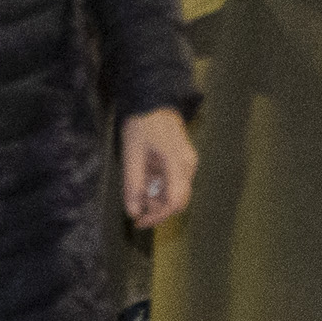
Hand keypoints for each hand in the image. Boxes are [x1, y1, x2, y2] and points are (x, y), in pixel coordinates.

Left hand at [118, 108, 195, 227]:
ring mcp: (188, 162)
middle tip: (135, 201)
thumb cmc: (142, 124)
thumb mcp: (132, 156)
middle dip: (155, 207)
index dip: (156, 217)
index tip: (138, 221)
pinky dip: (159, 184)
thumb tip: (134, 212)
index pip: (174, 203)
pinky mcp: (184, 159)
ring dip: (156, 195)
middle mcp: (188, 166)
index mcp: (178, 164)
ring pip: (175, 191)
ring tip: (138, 183)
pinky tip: (146, 175)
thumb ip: (133, 186)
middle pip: (177, 200)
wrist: (153, 99)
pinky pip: (174, 180)